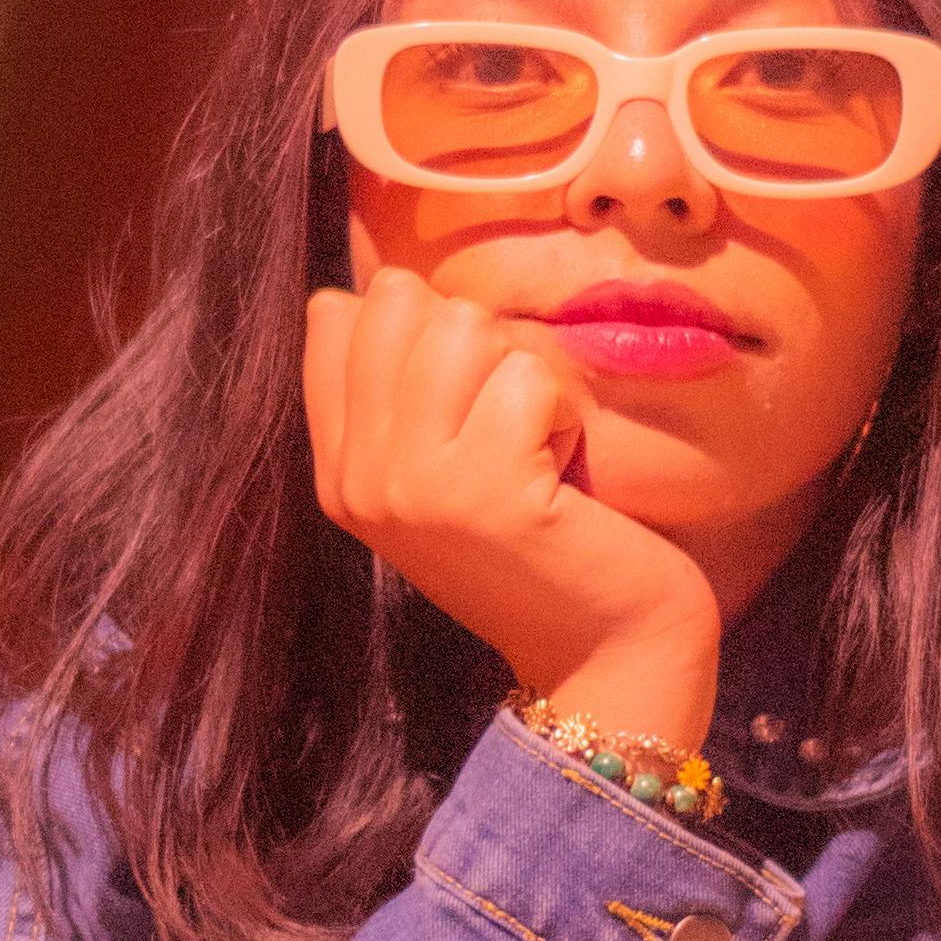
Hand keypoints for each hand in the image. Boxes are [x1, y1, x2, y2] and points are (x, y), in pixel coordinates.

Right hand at [302, 265, 720, 742]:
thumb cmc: (540, 545)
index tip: (462, 410)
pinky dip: (567, 415)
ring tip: (536, 453)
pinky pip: (531, 377)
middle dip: (477, 343)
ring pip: (465, 326)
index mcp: (339, 469)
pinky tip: (566, 481)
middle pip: (401, 301)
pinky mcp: (488, 491)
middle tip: (507, 429)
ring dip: (525, 377)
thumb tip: (377, 285)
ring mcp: (416, 486)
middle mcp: (359, 478)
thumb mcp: (439, 469)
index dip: (421, 328)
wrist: (603, 655)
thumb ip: (398, 389)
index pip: (337, 315)